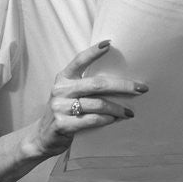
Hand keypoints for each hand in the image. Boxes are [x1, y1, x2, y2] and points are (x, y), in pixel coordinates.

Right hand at [29, 40, 146, 158]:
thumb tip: (120, 78)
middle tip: (141, 88)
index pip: (79, 60)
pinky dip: (105, 119)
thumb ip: (86, 85)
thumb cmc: (65, 111)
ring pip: (97, 104)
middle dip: (122, 85)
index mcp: (64, 78)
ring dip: (117, 108)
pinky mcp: (62, 124)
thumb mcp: (71, 94)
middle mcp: (61, 90)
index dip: (93, 52)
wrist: (42, 137)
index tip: (109, 44)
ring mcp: (60, 107)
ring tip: (129, 112)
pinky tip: (114, 120)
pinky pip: (90, 120)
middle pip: (97, 84)